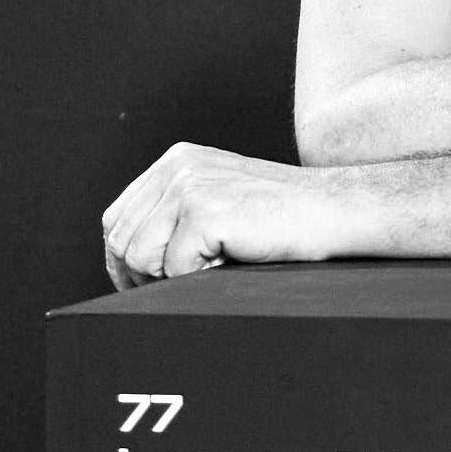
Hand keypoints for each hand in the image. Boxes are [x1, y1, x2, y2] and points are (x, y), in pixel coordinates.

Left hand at [101, 143, 341, 287]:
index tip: (140, 285)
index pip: (117, 217)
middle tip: (173, 289)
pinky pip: (174, 270)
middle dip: (138, 276)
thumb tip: (127, 257)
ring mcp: (189, 186)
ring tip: (211, 270)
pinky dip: (198, 281)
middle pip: (121, 239)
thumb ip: (176, 213)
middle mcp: (177, 167)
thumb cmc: (283, 218)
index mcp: (176, 161)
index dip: (122, 259)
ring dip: (170, 279)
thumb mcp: (219, 200)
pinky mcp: (205, 212)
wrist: (333, 211)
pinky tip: (229, 264)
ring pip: (140, 258)